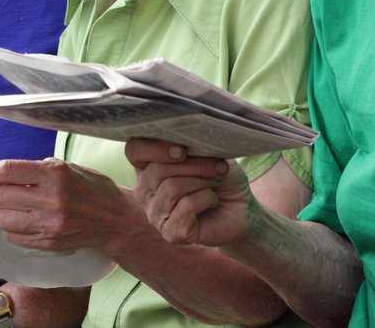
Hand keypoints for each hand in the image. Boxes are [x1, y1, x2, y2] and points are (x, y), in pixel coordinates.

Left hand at [0, 158, 136, 253]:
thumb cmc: (90, 187)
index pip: (7, 171)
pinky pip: (13, 236)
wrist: (114, 220)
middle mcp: (50, 199)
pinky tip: (11, 220)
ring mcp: (49, 224)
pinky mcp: (48, 242)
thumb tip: (1, 174)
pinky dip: (6, 227)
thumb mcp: (66, 167)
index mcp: (54, 174)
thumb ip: (35, 169)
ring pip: (2, 219)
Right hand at [126, 138, 254, 247]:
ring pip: (172, 188)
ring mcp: (155, 214)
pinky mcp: (170, 233)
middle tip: (218, 166)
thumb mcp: (210, 154)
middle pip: (157, 170)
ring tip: (215, 184)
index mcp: (147, 167)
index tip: (183, 150)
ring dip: (203, 181)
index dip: (155, 148)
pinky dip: (207, 198)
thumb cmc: (221, 178)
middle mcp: (144, 191)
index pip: (134, 151)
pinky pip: (186, 206)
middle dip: (194, 165)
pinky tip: (213, 202)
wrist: (240, 210)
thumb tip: (187, 141)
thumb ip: (194, 146)